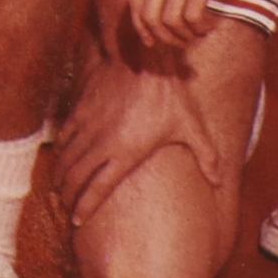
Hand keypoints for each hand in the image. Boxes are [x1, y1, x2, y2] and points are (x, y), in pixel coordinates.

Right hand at [57, 41, 231, 221]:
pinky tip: (59, 157)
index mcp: (126, 153)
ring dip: (59, 176)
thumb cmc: (168, 92)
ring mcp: (89, 126)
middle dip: (66, 196)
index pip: (98, 188)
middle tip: (64, 208)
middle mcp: (102, 143)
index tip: (77, 222)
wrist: (141, 55)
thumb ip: (207, 155)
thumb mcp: (192, 125)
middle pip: (75, 176)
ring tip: (57, 189)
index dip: (85, 207)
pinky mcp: (83, 109)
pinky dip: (59, 151)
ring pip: (66, 158)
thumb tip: (220, 181)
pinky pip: (65, 136)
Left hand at [127, 0, 264, 54]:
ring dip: (185, 36)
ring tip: (199, 33)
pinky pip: (193, 17)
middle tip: (180, 43)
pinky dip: (201, 28)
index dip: (141, 27)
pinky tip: (212, 24)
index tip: (153, 41)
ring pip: (170, 21)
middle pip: (148, 17)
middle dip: (162, 37)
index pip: (134, 2)